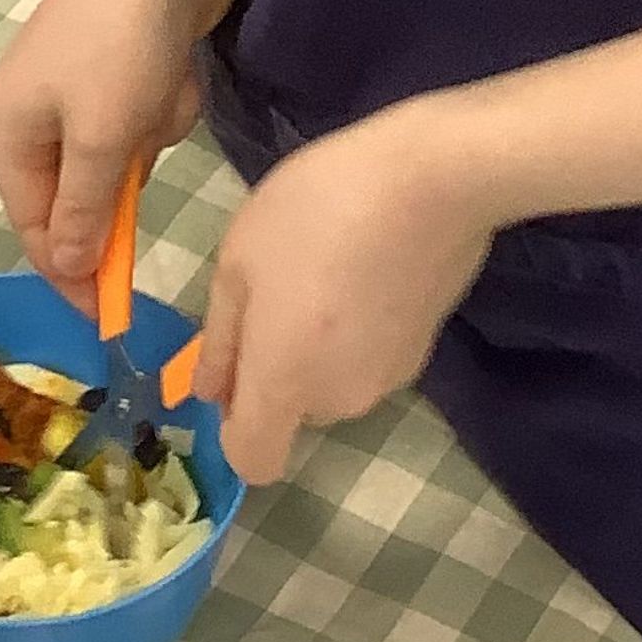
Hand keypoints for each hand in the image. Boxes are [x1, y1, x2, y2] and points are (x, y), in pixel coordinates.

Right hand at [0, 0, 235, 306]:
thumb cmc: (123, 41)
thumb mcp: (103, 138)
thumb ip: (84, 210)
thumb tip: (64, 267)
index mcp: (10, 130)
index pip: (34, 226)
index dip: (69, 273)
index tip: (109, 317)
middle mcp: (34, 112)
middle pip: (75, 192)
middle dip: (120, 185)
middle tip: (151, 177)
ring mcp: (79, 86)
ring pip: (119, 155)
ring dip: (150, 137)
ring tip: (164, 90)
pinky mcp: (123, 65)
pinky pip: (144, 116)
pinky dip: (165, 105)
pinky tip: (176, 71)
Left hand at [194, 103, 494, 486]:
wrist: (431, 179)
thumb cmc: (314, 211)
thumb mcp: (239, 260)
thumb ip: (221, 339)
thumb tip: (210, 393)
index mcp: (285, 385)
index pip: (254, 461)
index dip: (233, 428)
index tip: (234, 369)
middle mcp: (340, 400)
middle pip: (295, 410)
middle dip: (279, 364)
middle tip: (279, 283)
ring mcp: (391, 377)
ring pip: (334, 378)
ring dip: (321, 342)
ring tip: (327, 263)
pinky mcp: (426, 348)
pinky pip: (372, 353)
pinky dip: (361, 326)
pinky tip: (369, 264)